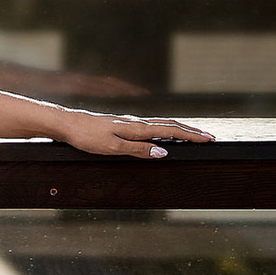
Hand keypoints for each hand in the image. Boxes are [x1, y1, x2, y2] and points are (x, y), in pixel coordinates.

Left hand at [55, 109, 214, 158]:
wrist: (66, 123)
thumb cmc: (86, 136)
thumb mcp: (112, 147)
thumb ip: (138, 149)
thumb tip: (163, 153)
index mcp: (136, 127)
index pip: (170, 131)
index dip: (191, 136)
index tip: (209, 139)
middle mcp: (135, 122)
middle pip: (169, 124)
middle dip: (190, 131)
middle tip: (209, 137)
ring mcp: (128, 122)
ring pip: (160, 123)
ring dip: (178, 128)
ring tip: (192, 134)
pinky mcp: (121, 124)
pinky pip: (150, 125)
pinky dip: (164, 128)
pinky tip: (162, 132)